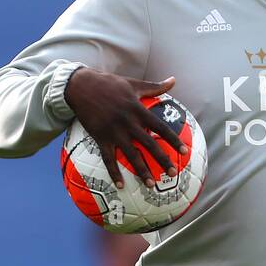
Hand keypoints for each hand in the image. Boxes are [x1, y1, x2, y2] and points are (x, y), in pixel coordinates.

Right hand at [63, 69, 187, 188]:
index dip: (173, 139)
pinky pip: (108, 158)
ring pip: (130, 154)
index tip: (184, 151)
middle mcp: (128, 122)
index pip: (160, 127)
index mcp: (137, 109)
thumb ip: (155, 87)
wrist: (81, 86)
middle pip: (148, 144)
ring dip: (141, 170)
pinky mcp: (100, 137)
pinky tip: (120, 185)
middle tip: (172, 173)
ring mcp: (114, 131)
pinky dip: (113, 172)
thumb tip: (173, 80)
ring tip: (150, 184)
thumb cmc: (109, 84)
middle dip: (162, 159)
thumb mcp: (134, 83)